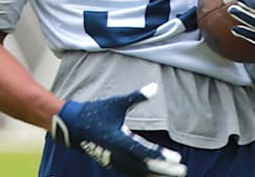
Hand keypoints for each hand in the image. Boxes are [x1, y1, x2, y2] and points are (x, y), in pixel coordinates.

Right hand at [50, 83, 185, 176]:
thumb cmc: (96, 112)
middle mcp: (117, 154)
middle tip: (182, 170)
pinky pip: (132, 172)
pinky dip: (145, 174)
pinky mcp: (112, 163)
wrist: (72, 126)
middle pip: (144, 166)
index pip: (144, 151)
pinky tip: (157, 173)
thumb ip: (136, 97)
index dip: (161, 155)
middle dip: (164, 170)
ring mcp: (114, 161)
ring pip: (139, 172)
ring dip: (157, 174)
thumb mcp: (116, 103)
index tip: (176, 158)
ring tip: (175, 174)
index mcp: (118, 140)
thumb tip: (155, 87)